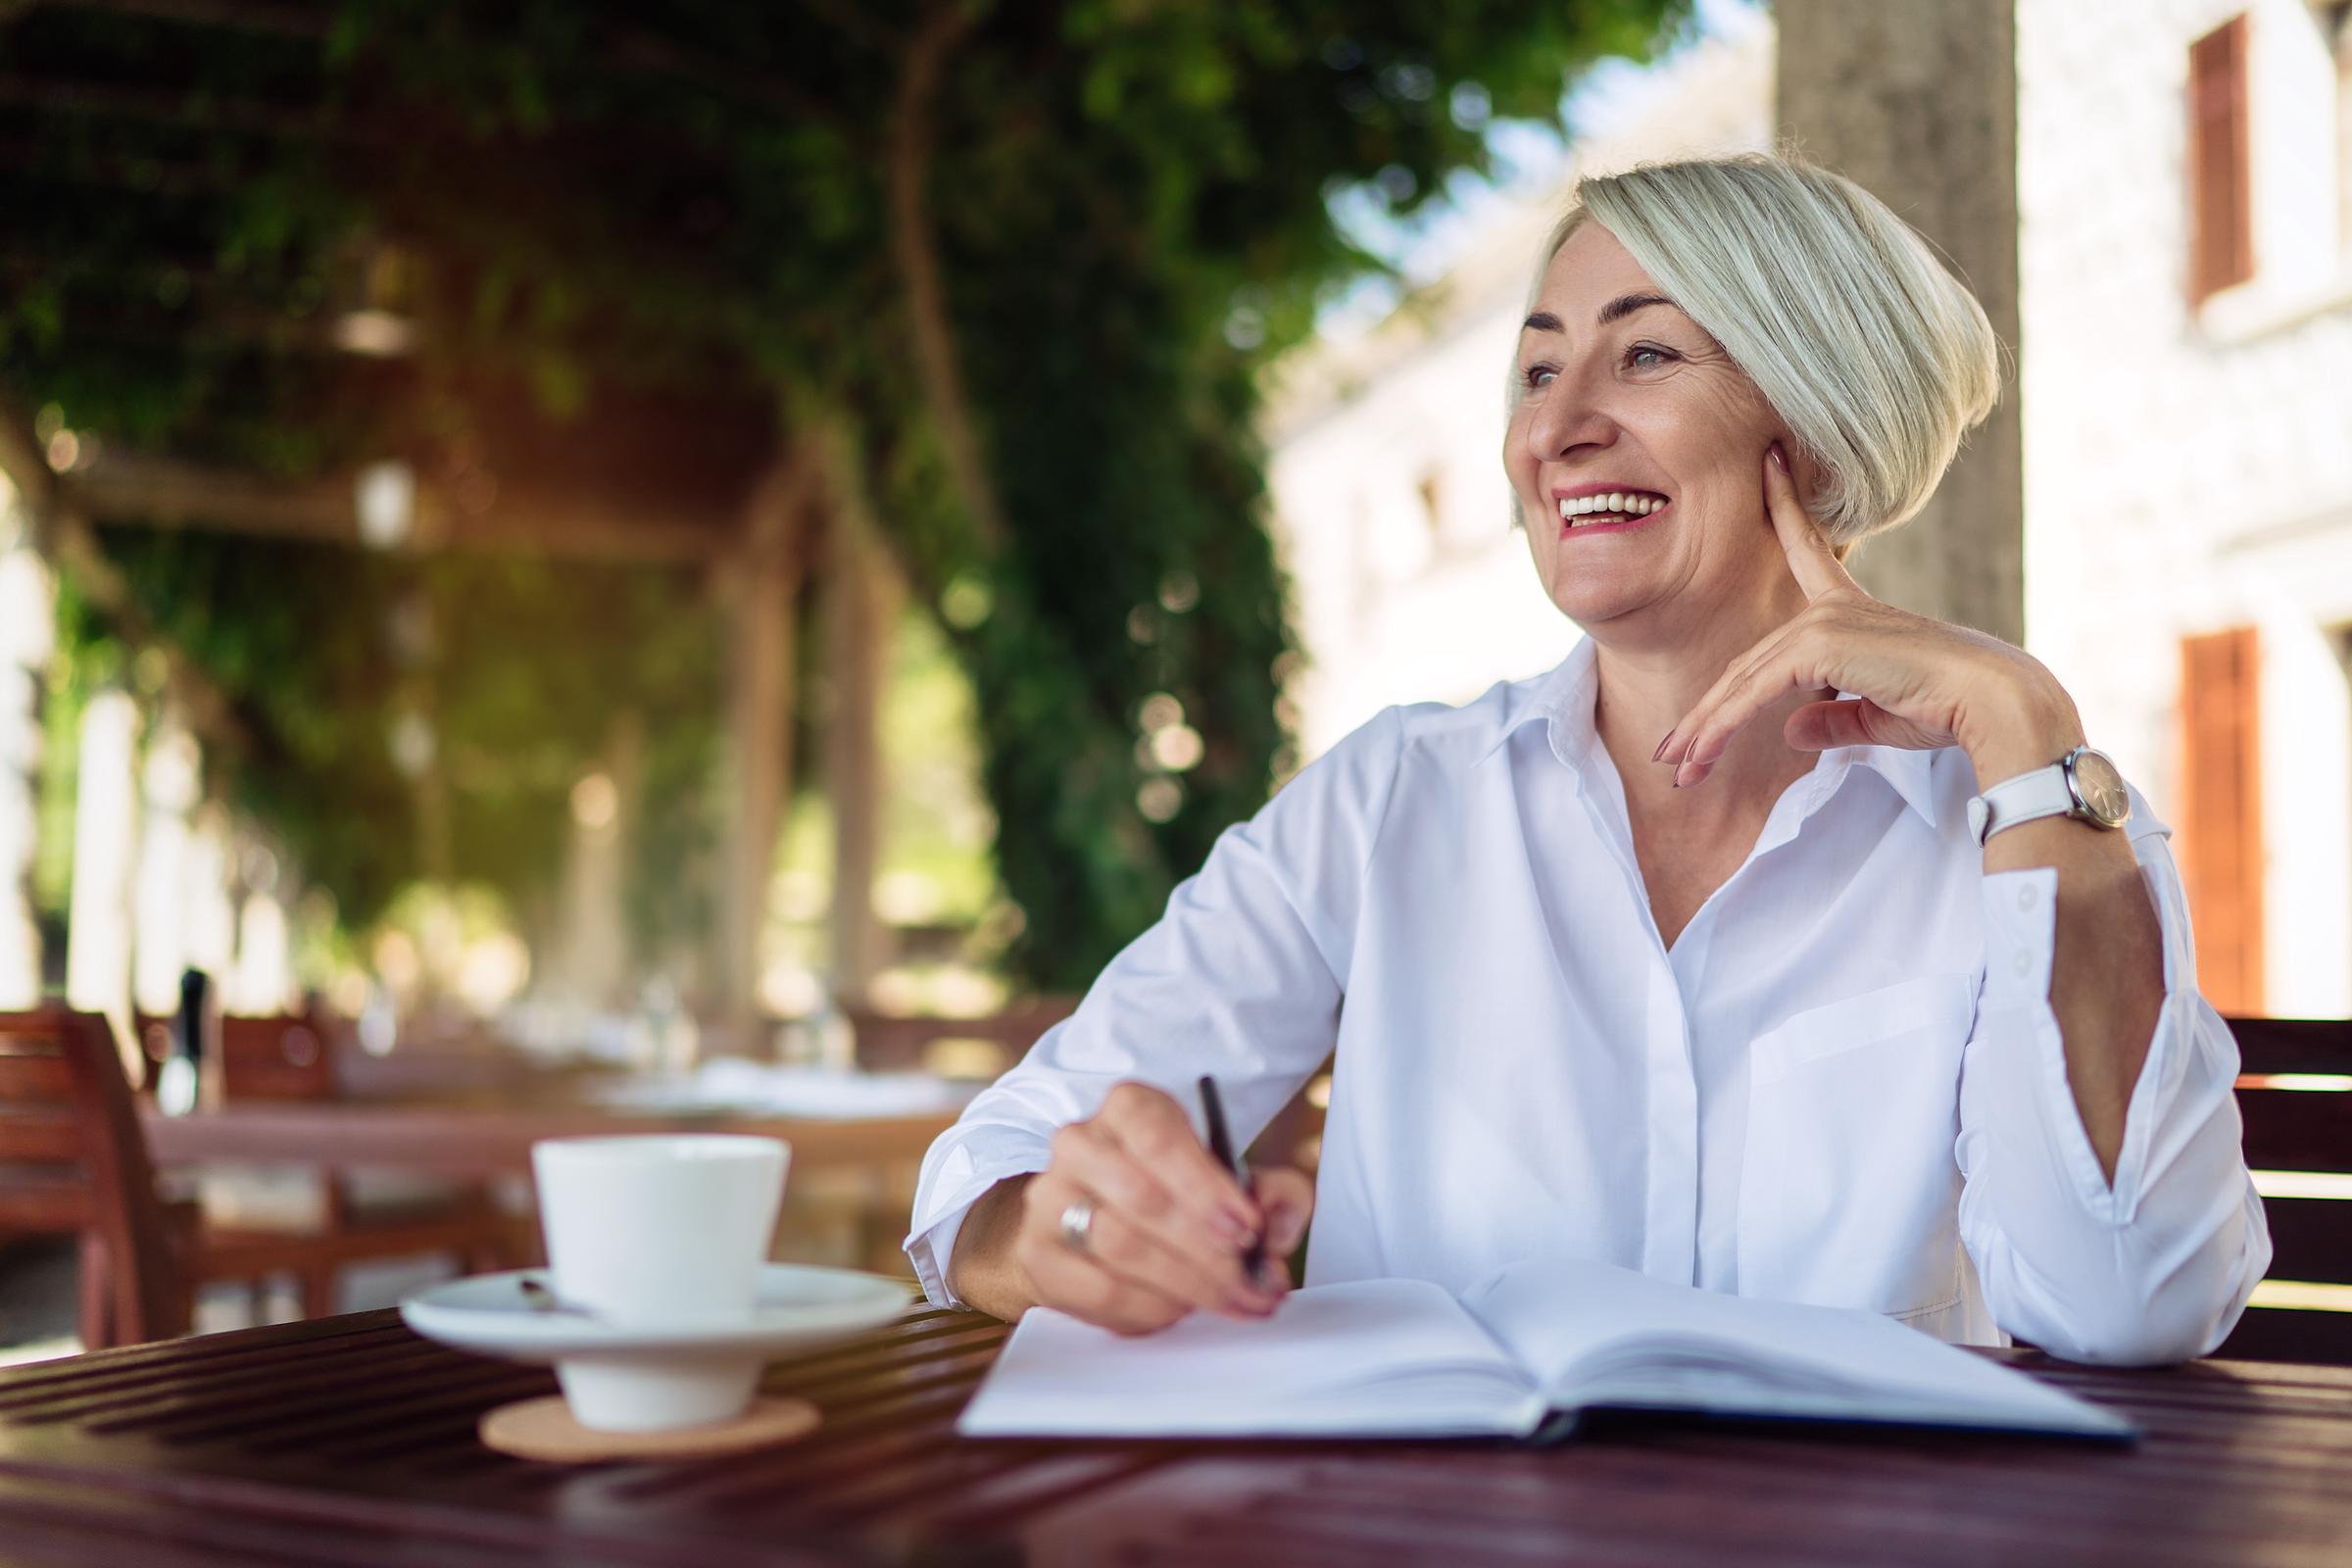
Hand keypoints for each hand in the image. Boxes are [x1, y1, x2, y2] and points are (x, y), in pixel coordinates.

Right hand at [1005, 1081, 1313, 1335]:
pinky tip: (1180, 1308)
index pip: (1159, 1137)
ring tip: (1229, 1300)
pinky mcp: (1037, 1253)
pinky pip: (1098, 1289)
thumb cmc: (1170, 1195)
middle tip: (1252, 1282)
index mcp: (1130, 1108)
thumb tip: (1278, 1222)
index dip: (1206, 1187)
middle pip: (1142, 1198)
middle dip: (1208, 1250)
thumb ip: (1274, 1194)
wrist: (1083, 1223)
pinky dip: (1150, 1307)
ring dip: (1187, 1284)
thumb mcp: (1230, 1181)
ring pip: (1120, 1245)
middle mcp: (1080, 1143)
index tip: (1248, 1229)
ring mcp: (1050, 1198)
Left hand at [1658, 446, 2081, 787]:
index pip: (1806, 549)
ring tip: (1677, 767)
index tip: (1770, 460)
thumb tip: (1789, 730)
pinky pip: (1753, 693)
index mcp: (1850, 610)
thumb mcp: (1876, 715)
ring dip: (1705, 730)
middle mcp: (1831, 608)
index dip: (1784, 505)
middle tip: (1672, 753)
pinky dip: (1722, 727)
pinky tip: (1700, 754)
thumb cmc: (1946, 707)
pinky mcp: (1817, 648)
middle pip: (1748, 663)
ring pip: (1742, 682)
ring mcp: (1822, 623)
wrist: (1989, 700)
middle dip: (1708, 713)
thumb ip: (1831, 717)